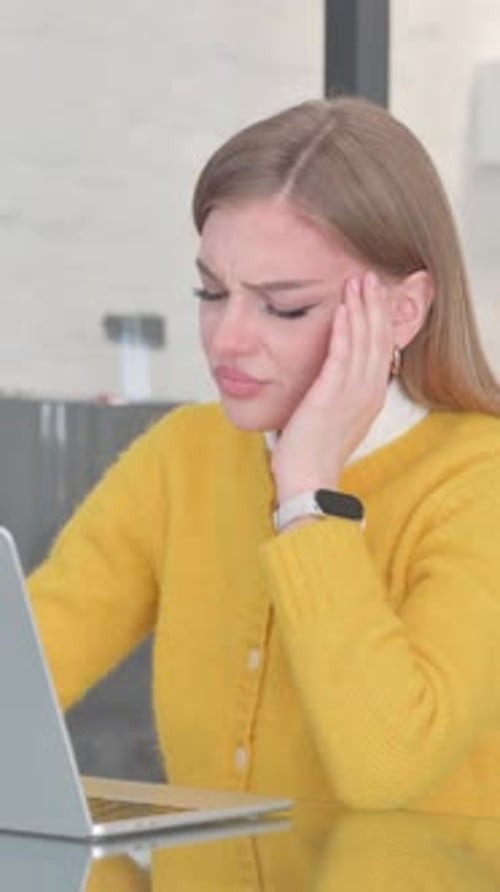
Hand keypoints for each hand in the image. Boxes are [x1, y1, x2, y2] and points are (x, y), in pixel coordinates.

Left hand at [271, 272, 393, 503]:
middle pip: (378, 339)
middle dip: (374, 305)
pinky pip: (341, 355)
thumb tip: (332, 380)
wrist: (308, 480)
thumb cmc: (314, 454)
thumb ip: (339, 395)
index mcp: (370, 398)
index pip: (381, 349)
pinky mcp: (330, 395)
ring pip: (362, 342)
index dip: (379, 319)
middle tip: (369, 277)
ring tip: (357, 282)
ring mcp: (351, 394)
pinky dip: (343, 330)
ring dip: (360, 309)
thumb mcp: (335, 419)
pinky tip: (342, 308)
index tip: (373, 296)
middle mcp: (367, 393)